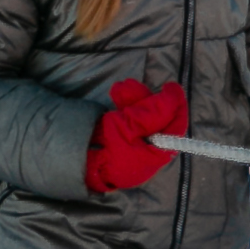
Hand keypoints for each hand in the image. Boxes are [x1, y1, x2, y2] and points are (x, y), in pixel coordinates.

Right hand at [84, 78, 186, 194]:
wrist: (74, 163)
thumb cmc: (105, 149)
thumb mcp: (127, 128)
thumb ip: (151, 113)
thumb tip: (172, 96)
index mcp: (153, 157)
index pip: (173, 130)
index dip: (175, 108)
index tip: (171, 88)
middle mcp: (144, 152)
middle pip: (155, 121)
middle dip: (146, 99)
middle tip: (135, 85)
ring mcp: (130, 146)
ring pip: (139, 117)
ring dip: (133, 99)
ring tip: (121, 86)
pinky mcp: (116, 138)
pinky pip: (126, 119)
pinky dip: (123, 105)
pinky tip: (116, 92)